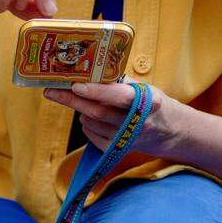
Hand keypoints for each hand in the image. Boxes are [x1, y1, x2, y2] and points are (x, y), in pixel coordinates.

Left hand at [44, 82, 173, 153]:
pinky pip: (91, 136)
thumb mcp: (144, 89)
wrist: (169, 131)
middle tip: (52, 91)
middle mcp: (137, 123)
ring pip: (91, 123)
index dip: (96, 91)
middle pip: (98, 112)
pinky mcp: (117, 151)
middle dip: (72, 101)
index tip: (75, 85)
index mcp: (148, 102)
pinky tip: (90, 118)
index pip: (118, 97)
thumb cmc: (151, 103)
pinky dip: (86, 125)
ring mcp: (126, 140)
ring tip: (84, 102)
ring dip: (82, 111)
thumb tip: (91, 71)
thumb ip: (120, 83)